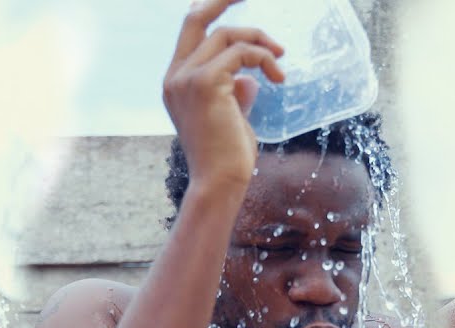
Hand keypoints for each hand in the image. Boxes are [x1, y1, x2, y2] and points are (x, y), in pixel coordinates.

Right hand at [163, 0, 284, 193]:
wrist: (219, 183)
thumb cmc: (226, 158)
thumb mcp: (231, 118)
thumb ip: (236, 93)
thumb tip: (251, 78)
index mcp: (175, 82)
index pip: (190, 32)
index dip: (211, 10)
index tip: (235, 0)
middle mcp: (174, 76)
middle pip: (196, 18)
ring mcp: (186, 78)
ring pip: (226, 35)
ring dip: (260, 42)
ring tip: (281, 59)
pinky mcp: (205, 83)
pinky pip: (241, 53)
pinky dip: (264, 58)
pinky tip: (278, 77)